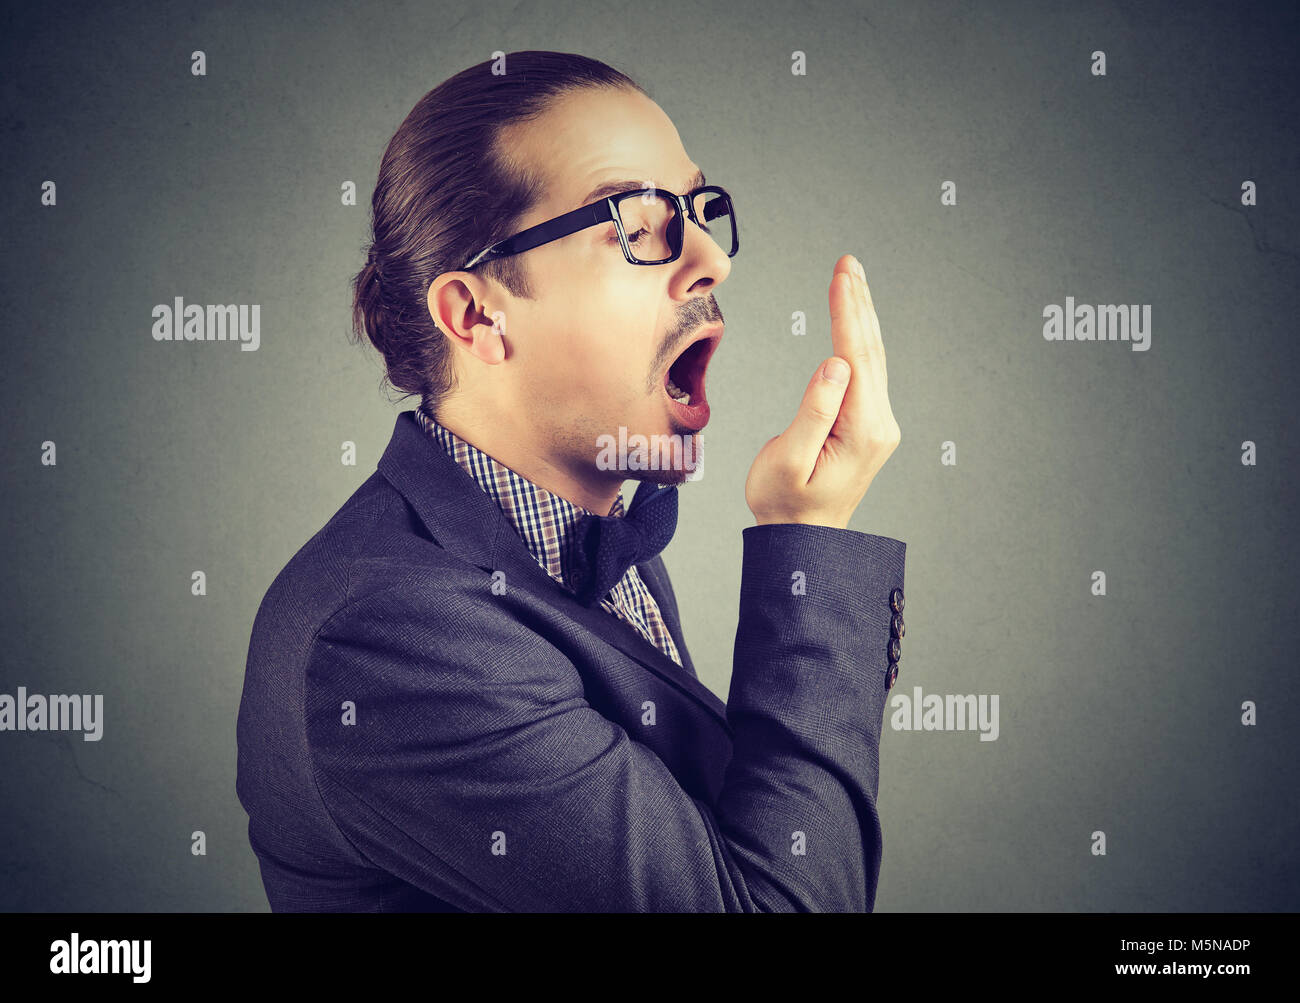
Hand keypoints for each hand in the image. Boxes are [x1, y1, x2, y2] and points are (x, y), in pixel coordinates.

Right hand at [745, 254, 899, 528]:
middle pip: (869, 351)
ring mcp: (876, 423)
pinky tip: (852, 318)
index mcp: (862, 431)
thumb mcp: (789, 460)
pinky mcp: (866, 424)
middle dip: (857, 303)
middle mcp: (878, 424)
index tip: (840, 275)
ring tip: (849, 276)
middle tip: (848, 261)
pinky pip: (865, 371)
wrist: (802, 538)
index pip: (856, 358)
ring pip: (870, 358)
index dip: (847, 313)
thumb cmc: (786, 504)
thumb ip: (814, 411)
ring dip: (859, 315)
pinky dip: (857, 338)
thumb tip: (835, 364)